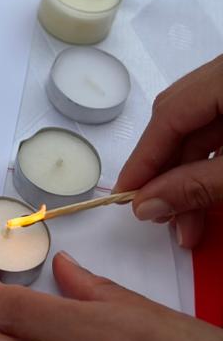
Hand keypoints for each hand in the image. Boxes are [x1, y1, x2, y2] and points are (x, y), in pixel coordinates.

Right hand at [115, 55, 222, 248]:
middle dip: (167, 171)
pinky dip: (213, 163)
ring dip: (192, 174)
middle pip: (180, 119)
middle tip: (157, 216)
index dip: (146, 159)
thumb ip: (198, 187)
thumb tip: (146, 207)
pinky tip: (207, 195)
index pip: (169, 115)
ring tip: (188, 225)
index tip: (127, 197)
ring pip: (202, 127)